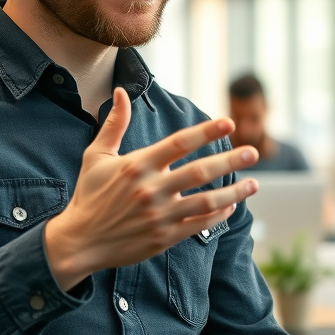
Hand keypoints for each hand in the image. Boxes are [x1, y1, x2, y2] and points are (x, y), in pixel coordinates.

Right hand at [44, 87, 259, 290]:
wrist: (79, 242)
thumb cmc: (89, 196)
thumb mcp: (96, 156)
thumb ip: (114, 124)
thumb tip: (121, 92)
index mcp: (138, 166)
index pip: (179, 143)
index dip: (206, 131)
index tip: (229, 122)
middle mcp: (151, 189)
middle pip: (200, 172)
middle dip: (230, 160)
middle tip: (253, 152)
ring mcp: (160, 216)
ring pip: (206, 202)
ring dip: (234, 193)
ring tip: (254, 183)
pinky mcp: (164, 238)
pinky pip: (199, 226)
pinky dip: (218, 216)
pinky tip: (231, 206)